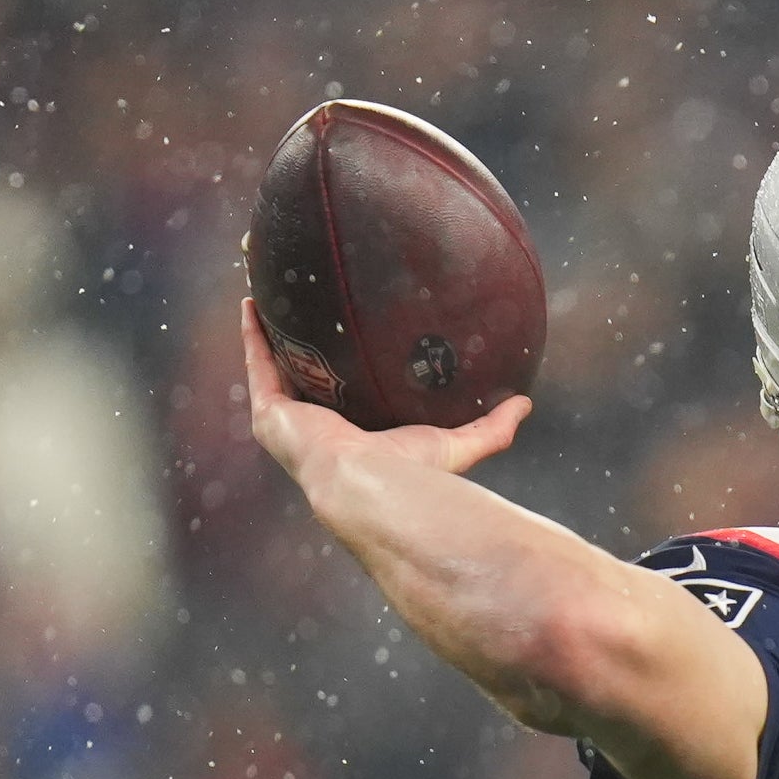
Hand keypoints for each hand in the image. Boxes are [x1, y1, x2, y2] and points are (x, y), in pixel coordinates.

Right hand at [241, 296, 529, 496]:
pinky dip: (253, 333)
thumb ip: (491, 427)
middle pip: (307, 374)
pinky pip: (258, 363)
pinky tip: (254, 300)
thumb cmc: (413, 475)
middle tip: (309, 304)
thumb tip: (525, 404)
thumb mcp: (457, 443)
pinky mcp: (270, 413)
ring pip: (276, 364)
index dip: (345, 366)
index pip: (347, 394)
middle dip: (304, 343)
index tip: (351, 336)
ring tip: (275, 290)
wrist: (371, 487)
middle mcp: (318, 428)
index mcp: (355, 436)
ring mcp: (291, 421)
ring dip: (272, 330)